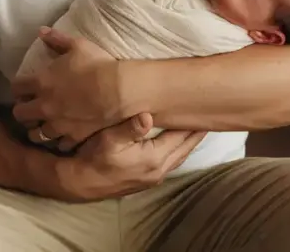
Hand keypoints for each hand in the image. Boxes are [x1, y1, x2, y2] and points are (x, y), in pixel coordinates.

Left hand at [12, 27, 125, 147]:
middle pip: (19, 115)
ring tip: (42, 125)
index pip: (16, 88)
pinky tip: (63, 137)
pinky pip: (59, 145)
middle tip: (30, 107)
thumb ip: (57, 39)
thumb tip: (41, 30)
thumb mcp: (77, 45)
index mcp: (40, 82)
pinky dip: (59, 142)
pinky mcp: (73, 137)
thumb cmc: (97, 64)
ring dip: (37, 129)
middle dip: (22, 111)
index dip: (18, 88)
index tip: (24, 88)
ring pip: (36, 134)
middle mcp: (43, 106)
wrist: (118, 90)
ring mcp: (57, 124)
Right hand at [55, 113, 204, 201]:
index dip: (193, 123)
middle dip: (196, 131)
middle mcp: (158, 170)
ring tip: (198, 125)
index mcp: (153, 159)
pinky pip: (170, 161)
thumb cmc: (93, 158)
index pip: (181, 137)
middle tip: (209, 114)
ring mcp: (153, 177)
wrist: (80, 183)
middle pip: (185, 147)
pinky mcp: (147, 179)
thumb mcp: (108, 139)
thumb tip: (148, 116)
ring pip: (179, 156)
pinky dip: (178, 149)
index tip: (204, 108)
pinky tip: (177, 141)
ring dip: (188, 141)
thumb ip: (130, 128)